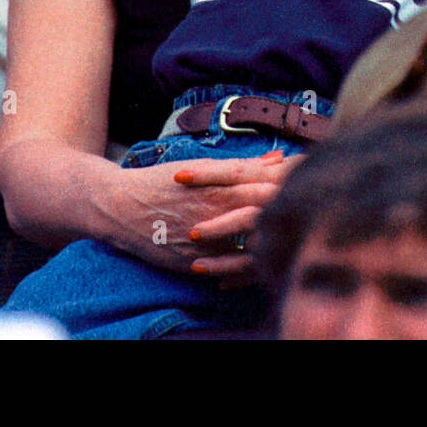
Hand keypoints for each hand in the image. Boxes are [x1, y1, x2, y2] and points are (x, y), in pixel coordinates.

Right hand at [107, 151, 301, 278]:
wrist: (120, 207)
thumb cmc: (163, 181)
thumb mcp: (201, 167)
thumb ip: (241, 166)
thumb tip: (278, 157)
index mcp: (217, 189)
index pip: (264, 187)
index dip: (289, 185)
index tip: (307, 180)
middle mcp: (213, 215)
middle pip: (260, 215)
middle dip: (285, 209)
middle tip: (307, 205)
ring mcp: (203, 243)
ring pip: (247, 246)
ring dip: (269, 240)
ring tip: (286, 235)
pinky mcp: (192, 264)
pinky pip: (227, 269)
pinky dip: (246, 264)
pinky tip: (261, 260)